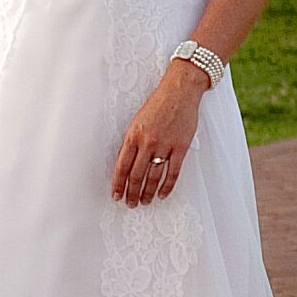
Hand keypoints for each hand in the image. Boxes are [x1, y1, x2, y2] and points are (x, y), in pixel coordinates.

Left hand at [110, 62, 208, 205]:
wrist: (179, 92)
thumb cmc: (158, 104)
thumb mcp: (137, 121)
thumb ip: (132, 141)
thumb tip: (126, 162)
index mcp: (133, 136)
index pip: (121, 166)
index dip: (118, 184)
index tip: (116, 195)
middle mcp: (147, 143)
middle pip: (136, 175)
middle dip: (132, 193)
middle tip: (130, 203)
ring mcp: (165, 146)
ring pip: (153, 177)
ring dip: (148, 193)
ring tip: (145, 202)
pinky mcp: (181, 147)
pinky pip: (173, 172)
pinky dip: (167, 186)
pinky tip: (162, 195)